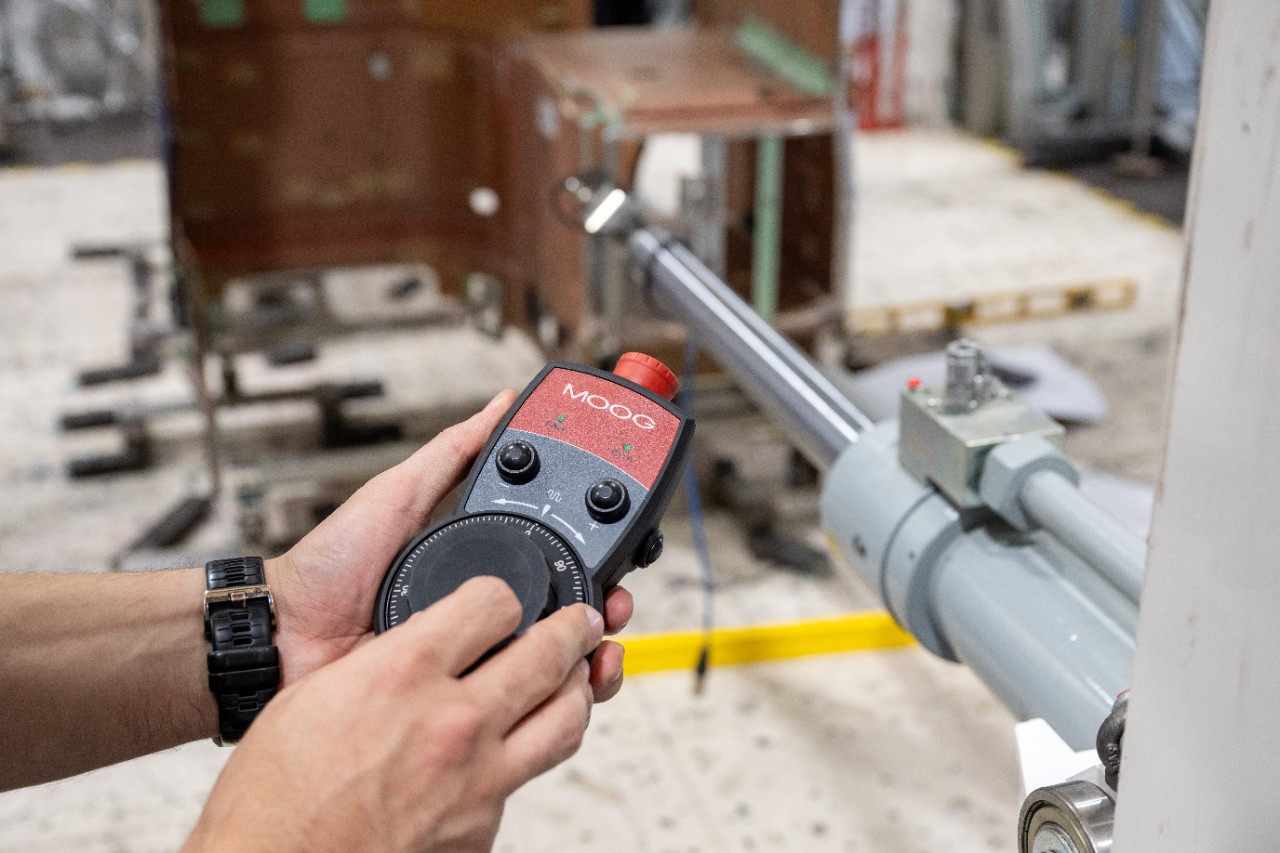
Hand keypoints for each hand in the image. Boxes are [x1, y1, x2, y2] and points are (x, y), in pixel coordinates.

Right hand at [184, 577, 603, 852]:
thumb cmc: (274, 796)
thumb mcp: (318, 694)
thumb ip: (387, 660)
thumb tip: (426, 642)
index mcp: (404, 674)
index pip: (492, 603)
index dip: (503, 593)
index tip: (505, 597)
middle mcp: (451, 723)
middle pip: (549, 654)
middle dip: (574, 628)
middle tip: (583, 618)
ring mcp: (476, 780)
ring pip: (565, 720)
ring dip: (577, 690)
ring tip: (578, 674)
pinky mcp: (481, 829)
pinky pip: (525, 780)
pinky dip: (526, 757)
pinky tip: (515, 748)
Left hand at [265, 391, 632, 700]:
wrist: (287, 637)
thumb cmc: (328, 568)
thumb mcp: (398, 494)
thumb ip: (452, 454)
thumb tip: (499, 405)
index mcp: (477, 566)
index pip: (553, 560)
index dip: (592, 557)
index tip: (617, 551)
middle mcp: (483, 616)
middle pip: (569, 615)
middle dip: (605, 607)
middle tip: (615, 601)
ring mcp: (476, 661)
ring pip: (559, 665)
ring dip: (594, 654)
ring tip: (602, 643)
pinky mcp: (463, 703)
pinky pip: (524, 707)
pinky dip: (560, 700)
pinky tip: (572, 682)